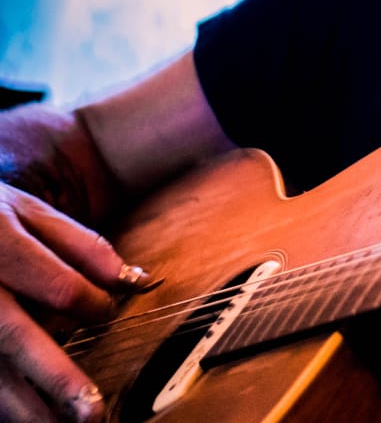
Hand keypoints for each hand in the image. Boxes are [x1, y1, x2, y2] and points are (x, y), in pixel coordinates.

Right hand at [0, 183, 152, 421]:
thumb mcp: (28, 211)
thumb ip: (82, 245)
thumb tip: (133, 281)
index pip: (57, 285)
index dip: (91, 306)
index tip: (109, 314)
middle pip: (15, 338)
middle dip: (55, 378)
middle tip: (92, 412)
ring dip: (24, 407)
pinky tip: (28, 418)